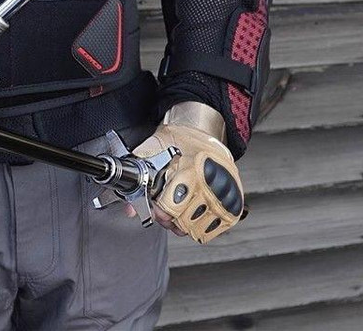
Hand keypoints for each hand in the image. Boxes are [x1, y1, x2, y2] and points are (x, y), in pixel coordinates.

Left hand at [132, 103, 243, 243]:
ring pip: (197, 230)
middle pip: (183, 222)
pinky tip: (194, 213)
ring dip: (184, 225)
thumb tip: (129, 205)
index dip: (158, 210)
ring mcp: (225, 197)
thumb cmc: (181, 138)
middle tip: (165, 209)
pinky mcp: (234, 205)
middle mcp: (212, 185)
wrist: (205, 131)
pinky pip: (214, 230)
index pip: (171, 207)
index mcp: (192, 170)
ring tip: (179, 211)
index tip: (155, 206)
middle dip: (169, 219)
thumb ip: (140, 170)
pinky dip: (200, 227)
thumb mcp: (156, 145)